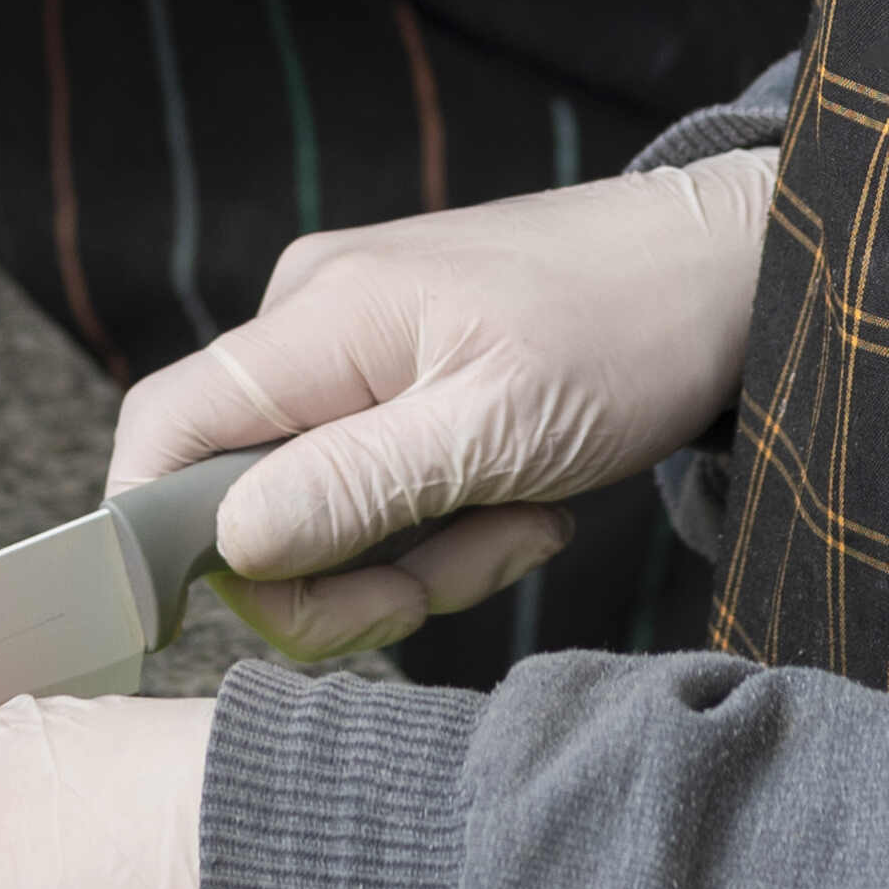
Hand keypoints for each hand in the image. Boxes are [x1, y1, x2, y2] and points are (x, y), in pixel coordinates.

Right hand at [104, 150, 778, 659]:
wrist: (728, 270)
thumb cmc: (628, 331)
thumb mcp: (498, 429)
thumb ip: (354, 485)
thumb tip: (225, 543)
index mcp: (316, 318)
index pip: (163, 430)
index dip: (161, 539)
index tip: (240, 618)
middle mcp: (311, 321)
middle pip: (245, 497)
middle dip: (346, 571)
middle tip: (459, 574)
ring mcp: (355, 346)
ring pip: (320, 507)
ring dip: (417, 552)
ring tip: (523, 517)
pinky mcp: (402, 373)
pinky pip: (376, 485)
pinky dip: (443, 520)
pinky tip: (523, 497)